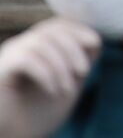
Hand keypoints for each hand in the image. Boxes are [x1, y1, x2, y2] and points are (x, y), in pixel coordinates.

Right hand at [0, 17, 99, 137]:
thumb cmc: (37, 115)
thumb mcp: (67, 86)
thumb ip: (80, 64)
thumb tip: (94, 40)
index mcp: (35, 47)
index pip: (57, 24)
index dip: (78, 29)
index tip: (95, 44)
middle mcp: (19, 47)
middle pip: (50, 29)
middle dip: (74, 48)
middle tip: (83, 72)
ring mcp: (7, 57)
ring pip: (41, 43)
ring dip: (61, 66)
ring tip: (67, 90)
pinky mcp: (0, 71)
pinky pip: (26, 59)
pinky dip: (46, 73)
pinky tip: (52, 90)